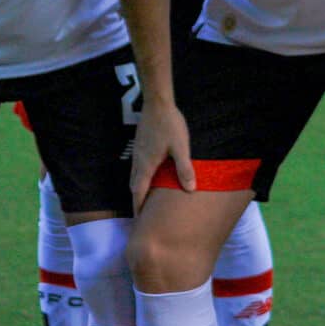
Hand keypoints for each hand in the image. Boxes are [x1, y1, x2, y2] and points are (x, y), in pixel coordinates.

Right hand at [131, 96, 193, 210]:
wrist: (157, 104)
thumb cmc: (170, 125)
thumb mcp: (181, 148)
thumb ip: (184, 168)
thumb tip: (190, 189)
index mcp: (146, 166)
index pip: (139, 193)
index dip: (139, 208)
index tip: (139, 221)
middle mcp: (138, 163)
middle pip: (134, 187)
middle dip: (137, 202)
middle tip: (142, 215)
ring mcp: (137, 154)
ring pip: (134, 178)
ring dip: (138, 190)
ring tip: (145, 200)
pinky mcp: (140, 147)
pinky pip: (137, 169)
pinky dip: (140, 179)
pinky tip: (149, 177)